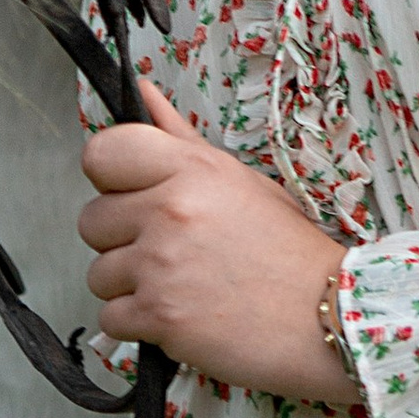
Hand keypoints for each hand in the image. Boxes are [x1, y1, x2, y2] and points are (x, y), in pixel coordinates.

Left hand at [79, 76, 361, 403]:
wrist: (326, 315)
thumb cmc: (287, 249)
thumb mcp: (239, 180)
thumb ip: (180, 138)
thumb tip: (142, 93)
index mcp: (190, 169)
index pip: (102, 154)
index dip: (110, 178)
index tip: (130, 194)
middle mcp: (170, 210)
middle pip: (92, 221)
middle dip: (121, 239)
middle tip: (168, 250)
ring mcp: (161, 265)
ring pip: (98, 274)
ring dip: (129, 286)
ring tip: (180, 285)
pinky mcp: (159, 316)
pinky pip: (110, 319)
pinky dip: (138, 325)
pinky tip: (179, 315)